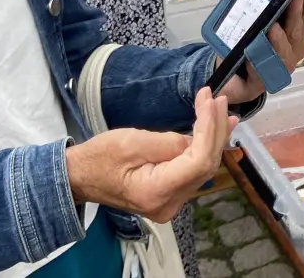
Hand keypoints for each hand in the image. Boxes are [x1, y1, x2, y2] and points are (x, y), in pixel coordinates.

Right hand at [66, 88, 235, 221]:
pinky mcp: (171, 195)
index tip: (209, 99)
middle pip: (205, 165)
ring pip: (204, 168)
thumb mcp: (130, 142)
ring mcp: (171, 203)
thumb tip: (195, 138)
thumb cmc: (98, 158)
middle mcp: (168, 204)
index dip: (209, 128)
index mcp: (155, 192)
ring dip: (215, 137)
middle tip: (219, 99)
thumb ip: (167, 142)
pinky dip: (205, 147)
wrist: (80, 178)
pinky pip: (195, 171)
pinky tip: (215, 130)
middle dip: (215, 129)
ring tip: (223, 111)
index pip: (198, 161)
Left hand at [218, 0, 303, 103]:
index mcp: (291, 22)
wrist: (224, 69)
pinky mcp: (265, 79)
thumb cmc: (240, 33)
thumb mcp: (235, 2)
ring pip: (288, 50)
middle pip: (301, 29)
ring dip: (281, 39)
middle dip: (298, 14)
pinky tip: (252, 53)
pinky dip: (260, 61)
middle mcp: (292, 42)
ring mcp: (282, 62)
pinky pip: (266, 71)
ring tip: (272, 27)